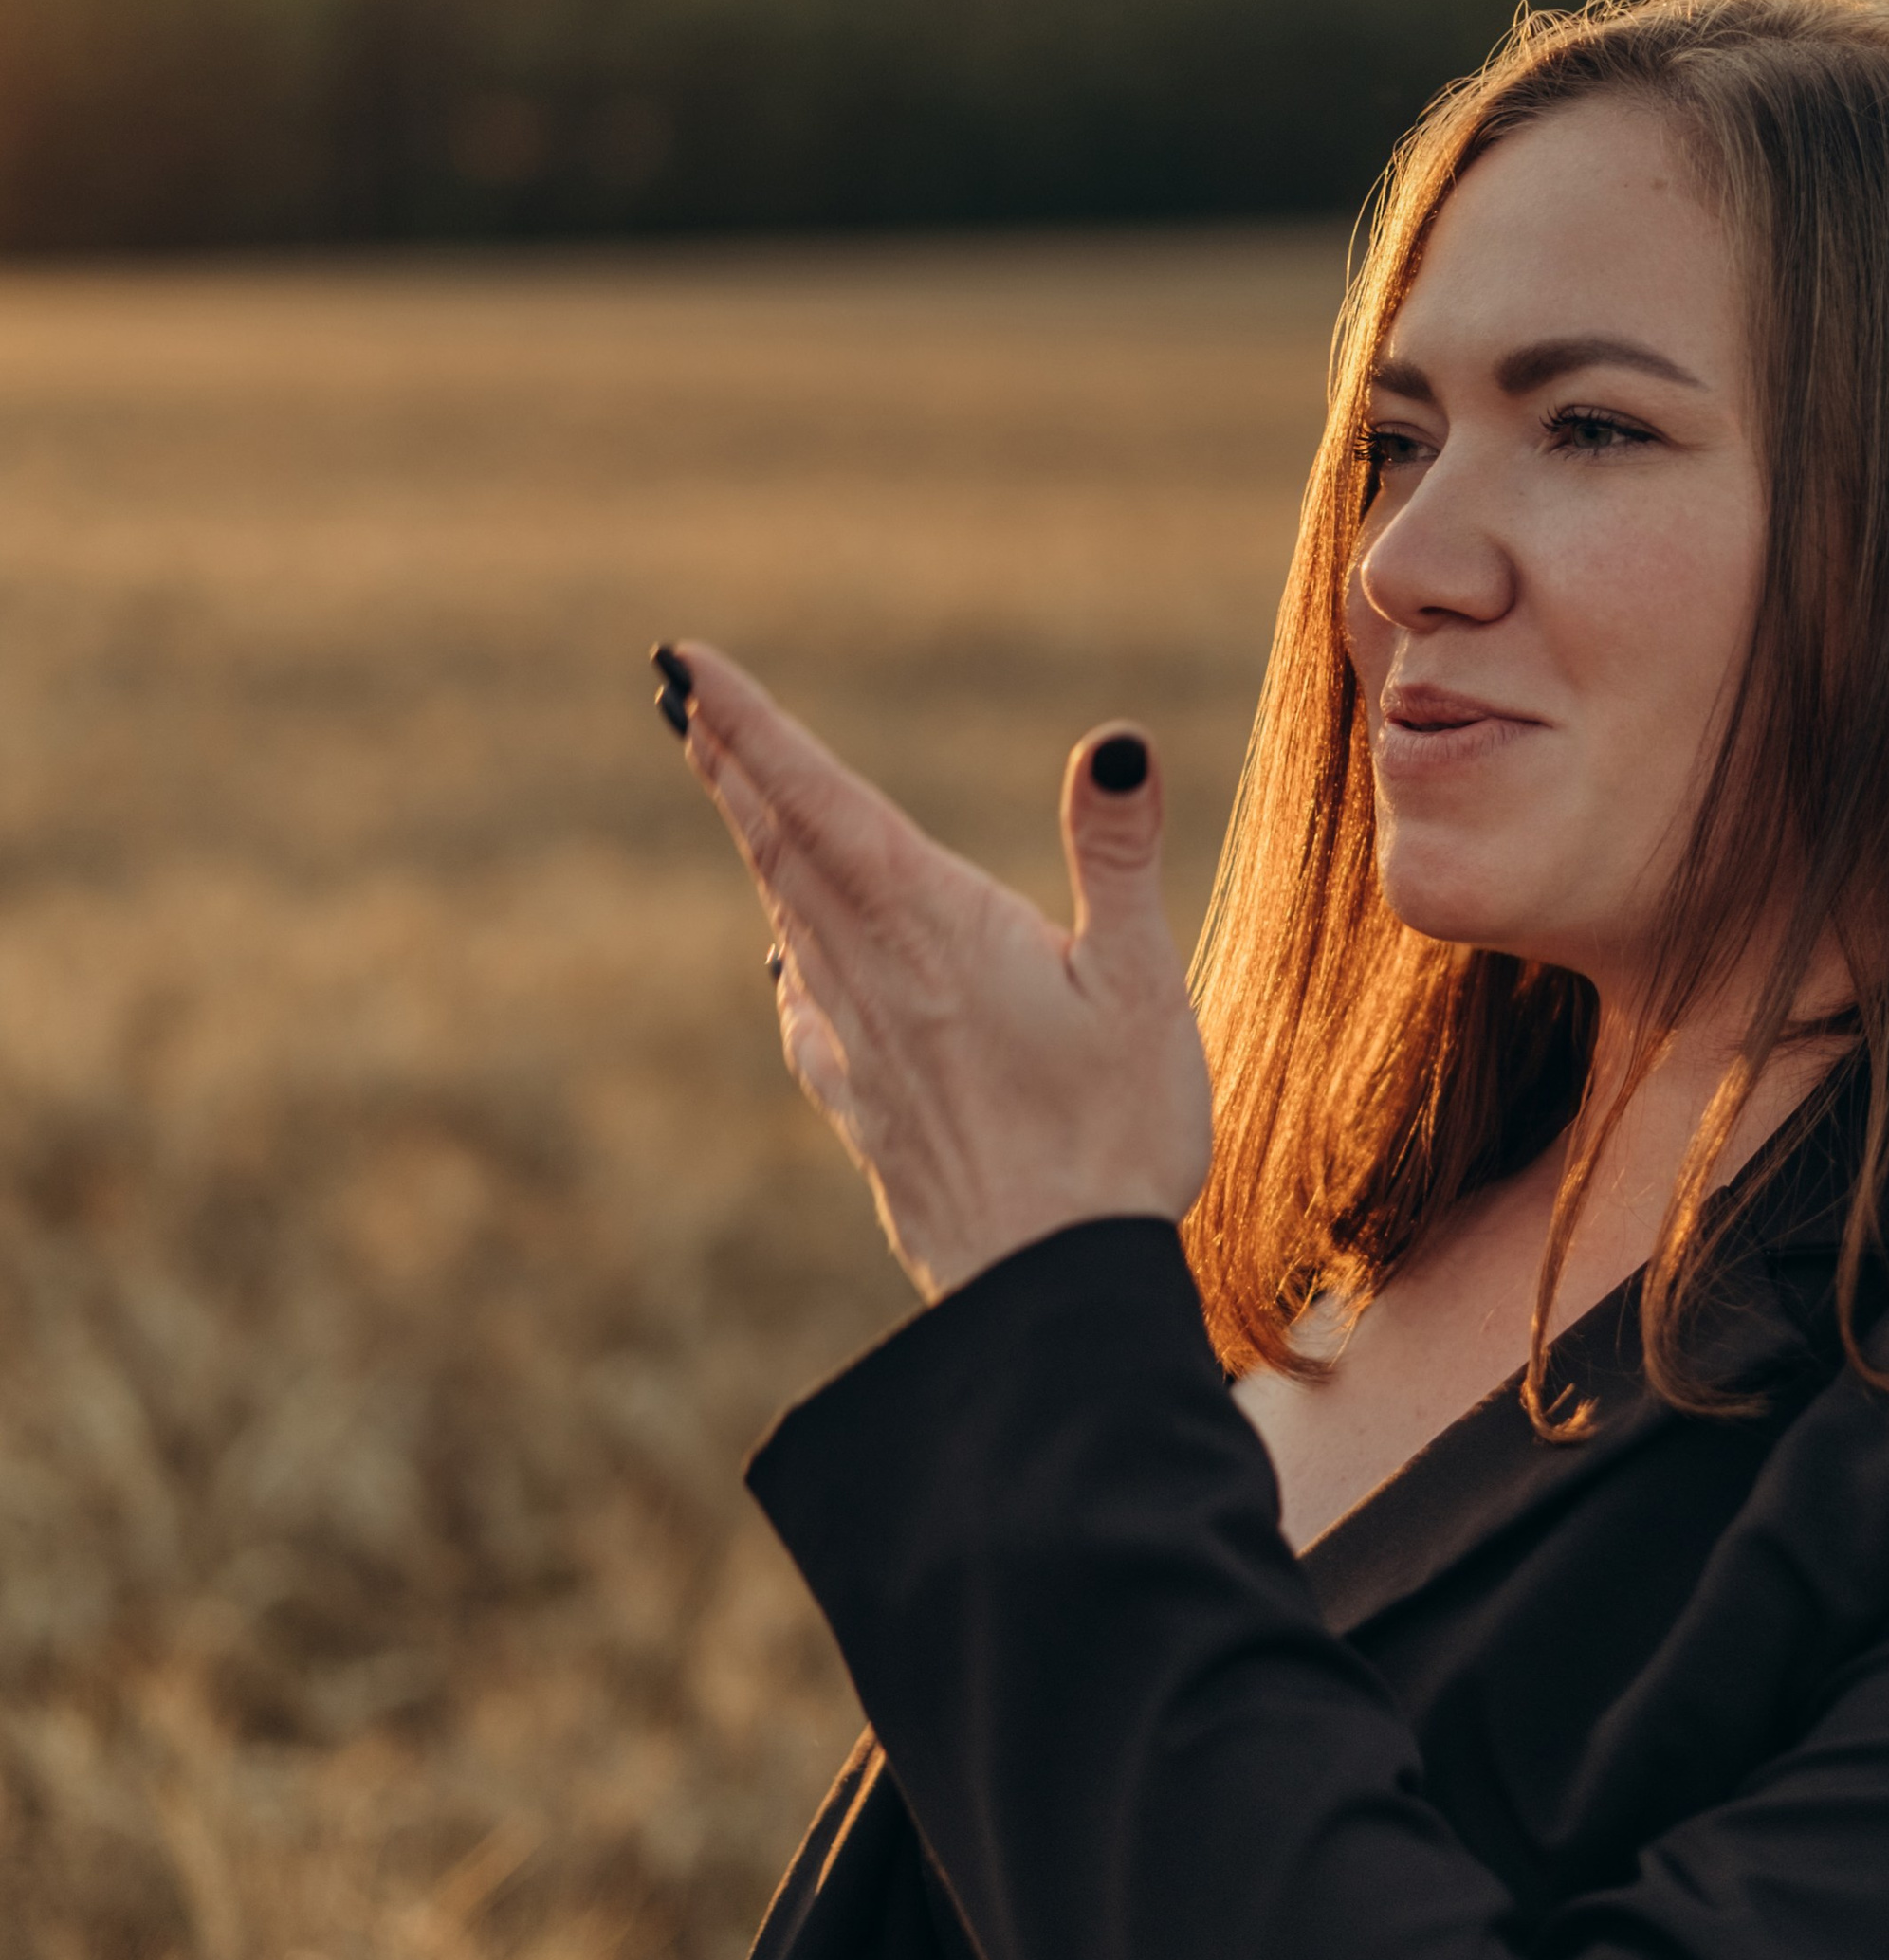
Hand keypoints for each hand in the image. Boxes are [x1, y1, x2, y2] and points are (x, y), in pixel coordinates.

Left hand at [666, 641, 1212, 1301]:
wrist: (1048, 1297)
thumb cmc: (1109, 1140)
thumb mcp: (1138, 986)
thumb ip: (1116, 857)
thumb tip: (1113, 740)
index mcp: (930, 928)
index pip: (819, 800)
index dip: (752, 725)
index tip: (684, 662)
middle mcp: (874, 977)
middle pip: (783, 847)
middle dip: (733, 763)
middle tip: (679, 696)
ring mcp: (858, 1048)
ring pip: (788, 916)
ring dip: (754, 840)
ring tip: (728, 786)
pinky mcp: (865, 1109)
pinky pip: (805, 1006)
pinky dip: (789, 953)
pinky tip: (788, 960)